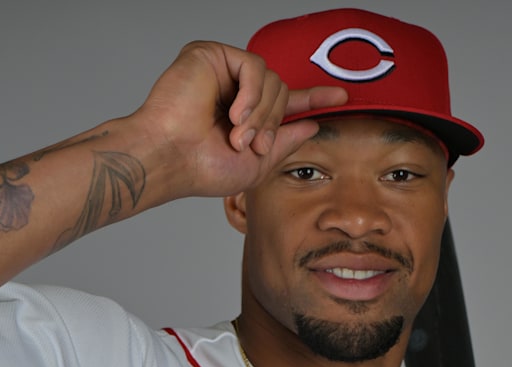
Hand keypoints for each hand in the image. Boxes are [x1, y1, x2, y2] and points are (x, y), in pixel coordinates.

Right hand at [131, 41, 346, 198]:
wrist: (169, 158)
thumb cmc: (201, 167)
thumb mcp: (256, 164)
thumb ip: (285, 142)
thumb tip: (312, 124)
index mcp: (244, 116)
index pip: (285, 102)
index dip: (314, 98)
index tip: (342, 98)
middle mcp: (235, 91)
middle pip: (282, 91)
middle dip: (273, 122)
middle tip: (250, 145)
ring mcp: (223, 72)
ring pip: (272, 79)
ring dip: (261, 113)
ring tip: (237, 134)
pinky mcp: (211, 55)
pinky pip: (255, 65)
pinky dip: (252, 93)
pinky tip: (233, 114)